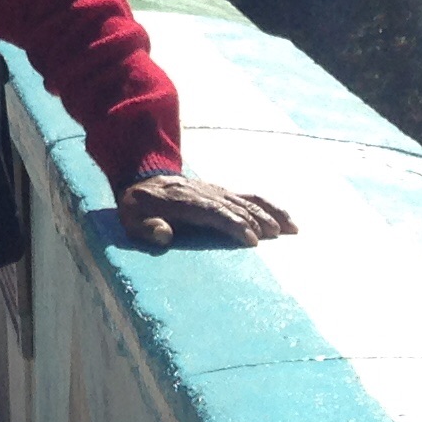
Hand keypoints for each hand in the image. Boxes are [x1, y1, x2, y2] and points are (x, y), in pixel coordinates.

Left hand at [118, 171, 295, 248]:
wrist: (142, 180)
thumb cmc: (138, 207)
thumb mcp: (131, 219)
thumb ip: (146, 228)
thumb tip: (164, 233)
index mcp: (183, 201)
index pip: (213, 212)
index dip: (233, 225)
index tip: (252, 241)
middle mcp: (203, 193)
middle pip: (234, 206)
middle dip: (257, 221)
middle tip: (276, 238)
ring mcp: (215, 191)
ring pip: (246, 200)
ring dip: (269, 213)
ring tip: (290, 230)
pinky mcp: (222, 192)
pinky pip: (249, 197)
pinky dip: (269, 206)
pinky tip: (286, 218)